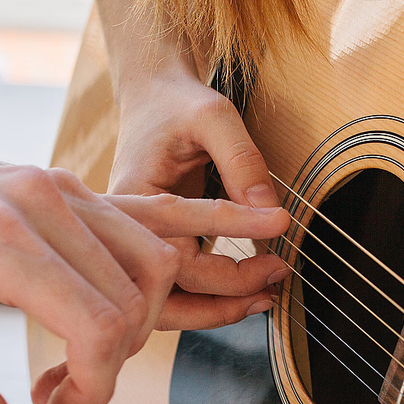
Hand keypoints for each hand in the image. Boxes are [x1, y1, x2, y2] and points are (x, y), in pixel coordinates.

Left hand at [0, 143, 287, 403]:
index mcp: (0, 242)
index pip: (99, 323)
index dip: (96, 385)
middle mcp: (46, 204)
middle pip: (137, 298)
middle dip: (115, 362)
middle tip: (65, 393)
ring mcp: (66, 188)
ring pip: (155, 262)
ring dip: (142, 320)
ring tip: (90, 354)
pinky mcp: (75, 186)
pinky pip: (147, 228)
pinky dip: (161, 271)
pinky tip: (189, 283)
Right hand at [111, 66, 288, 325]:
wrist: (153, 94)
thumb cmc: (178, 101)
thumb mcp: (214, 116)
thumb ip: (242, 161)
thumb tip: (272, 214)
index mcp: (130, 200)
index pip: (175, 259)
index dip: (229, 267)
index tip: (279, 247)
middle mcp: (124, 231)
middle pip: (162, 295)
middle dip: (222, 302)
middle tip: (273, 287)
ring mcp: (135, 241)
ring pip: (164, 301)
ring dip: (214, 309)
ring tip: (264, 298)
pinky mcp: (153, 244)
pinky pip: (175, 285)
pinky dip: (210, 295)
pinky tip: (248, 289)